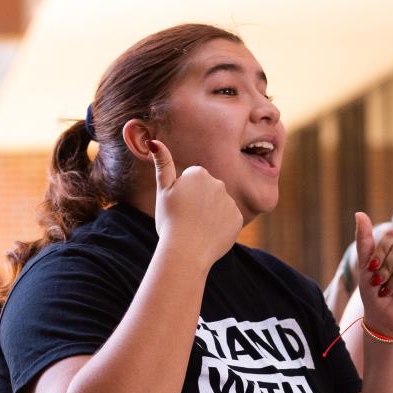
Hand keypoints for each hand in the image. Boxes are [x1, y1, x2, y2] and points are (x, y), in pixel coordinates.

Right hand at [149, 139, 243, 268]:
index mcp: (199, 173)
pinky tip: (209, 234)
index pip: (194, 179)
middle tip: (188, 217)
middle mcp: (218, 183)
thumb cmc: (170, 221)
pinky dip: (221, 226)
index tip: (180, 205)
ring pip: (219, 205)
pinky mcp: (238, 219)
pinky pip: (229, 219)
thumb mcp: (163, 191)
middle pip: (209, 190)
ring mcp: (230, 202)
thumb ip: (163, 164)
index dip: (185, 193)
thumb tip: (154, 141)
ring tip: (198, 227)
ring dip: (211, 214)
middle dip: (200, 201)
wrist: (186, 251)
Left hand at [355, 212, 392, 338]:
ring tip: (391, 291)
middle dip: (386, 269)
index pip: (392, 235)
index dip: (380, 253)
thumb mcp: (365, 266)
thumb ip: (364, 240)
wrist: (383, 319)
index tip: (372, 270)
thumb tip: (359, 213)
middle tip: (381, 284)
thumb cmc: (374, 294)